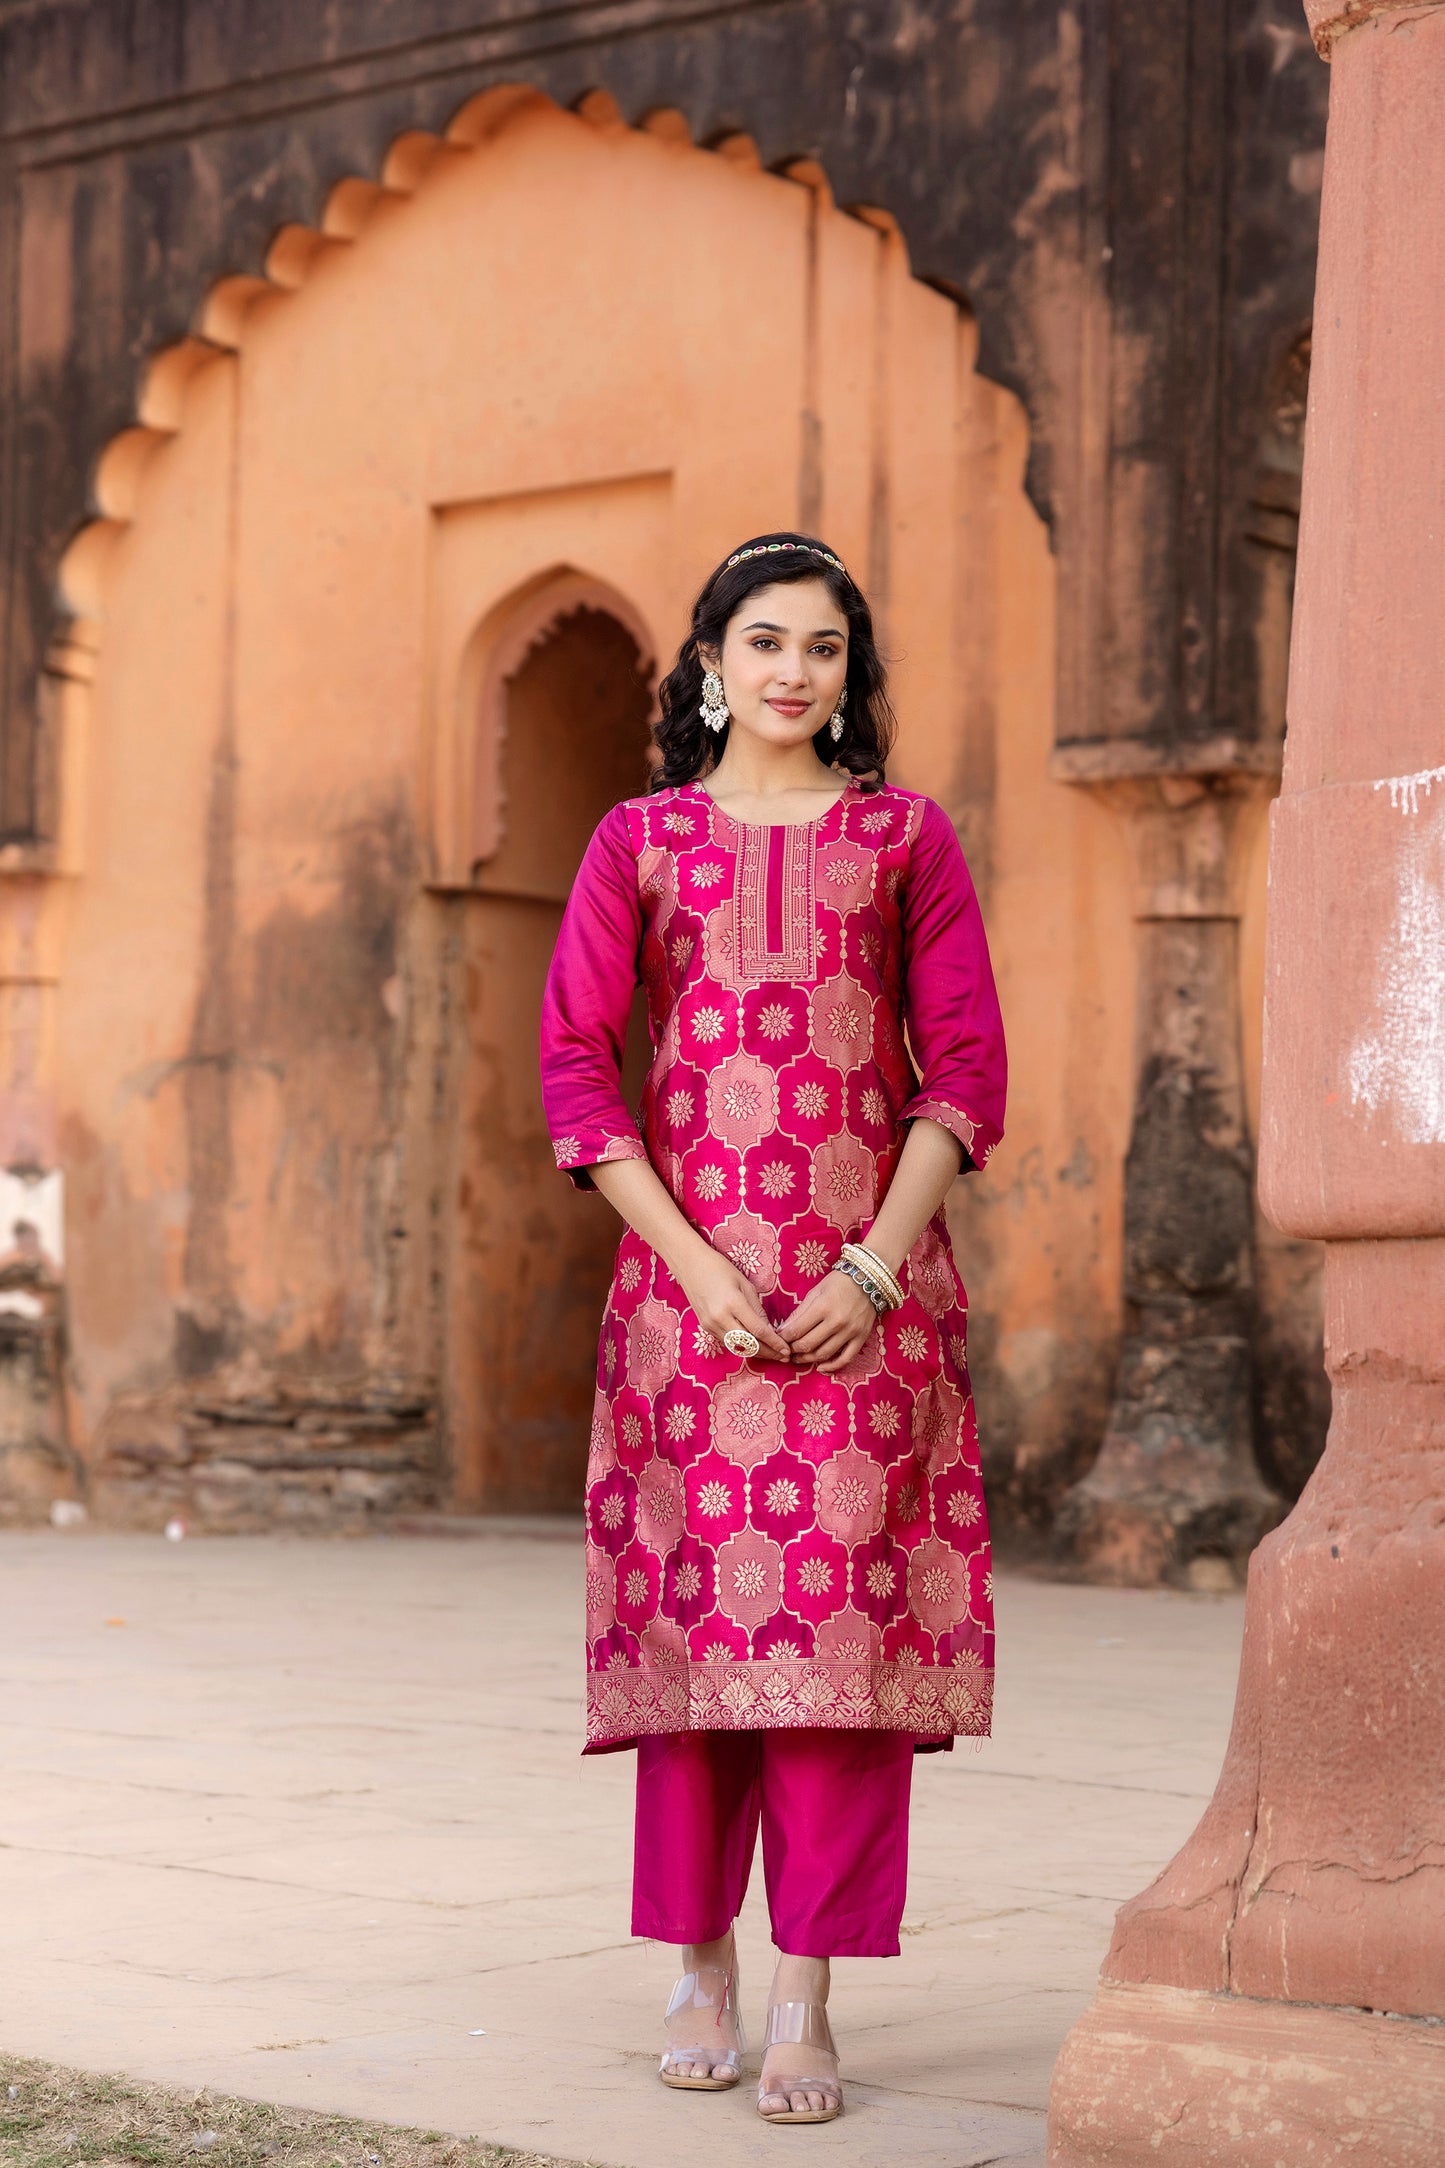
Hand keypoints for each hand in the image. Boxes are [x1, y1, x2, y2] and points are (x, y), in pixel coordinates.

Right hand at [676, 1243, 791, 1362]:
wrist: (690, 1265)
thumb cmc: (720, 1268)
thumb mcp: (745, 1284)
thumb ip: (757, 1309)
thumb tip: (769, 1330)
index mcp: (734, 1303)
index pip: (759, 1331)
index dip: (775, 1343)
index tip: (787, 1350)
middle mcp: (720, 1318)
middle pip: (748, 1345)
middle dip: (768, 1353)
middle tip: (783, 1356)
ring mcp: (710, 1324)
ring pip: (737, 1347)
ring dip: (755, 1352)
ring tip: (771, 1353)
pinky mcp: (705, 1327)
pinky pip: (727, 1342)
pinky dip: (742, 1346)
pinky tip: (753, 1345)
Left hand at [778, 1270, 878, 1372]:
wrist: (869, 1278)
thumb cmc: (838, 1283)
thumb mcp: (815, 1292)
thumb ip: (799, 1312)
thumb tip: (783, 1330)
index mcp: (822, 1307)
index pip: (796, 1330)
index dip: (783, 1338)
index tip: (778, 1339)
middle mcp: (836, 1321)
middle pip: (807, 1344)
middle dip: (792, 1350)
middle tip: (786, 1350)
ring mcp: (850, 1331)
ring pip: (823, 1354)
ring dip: (807, 1359)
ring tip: (798, 1358)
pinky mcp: (861, 1338)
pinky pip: (846, 1359)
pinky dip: (832, 1367)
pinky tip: (820, 1368)